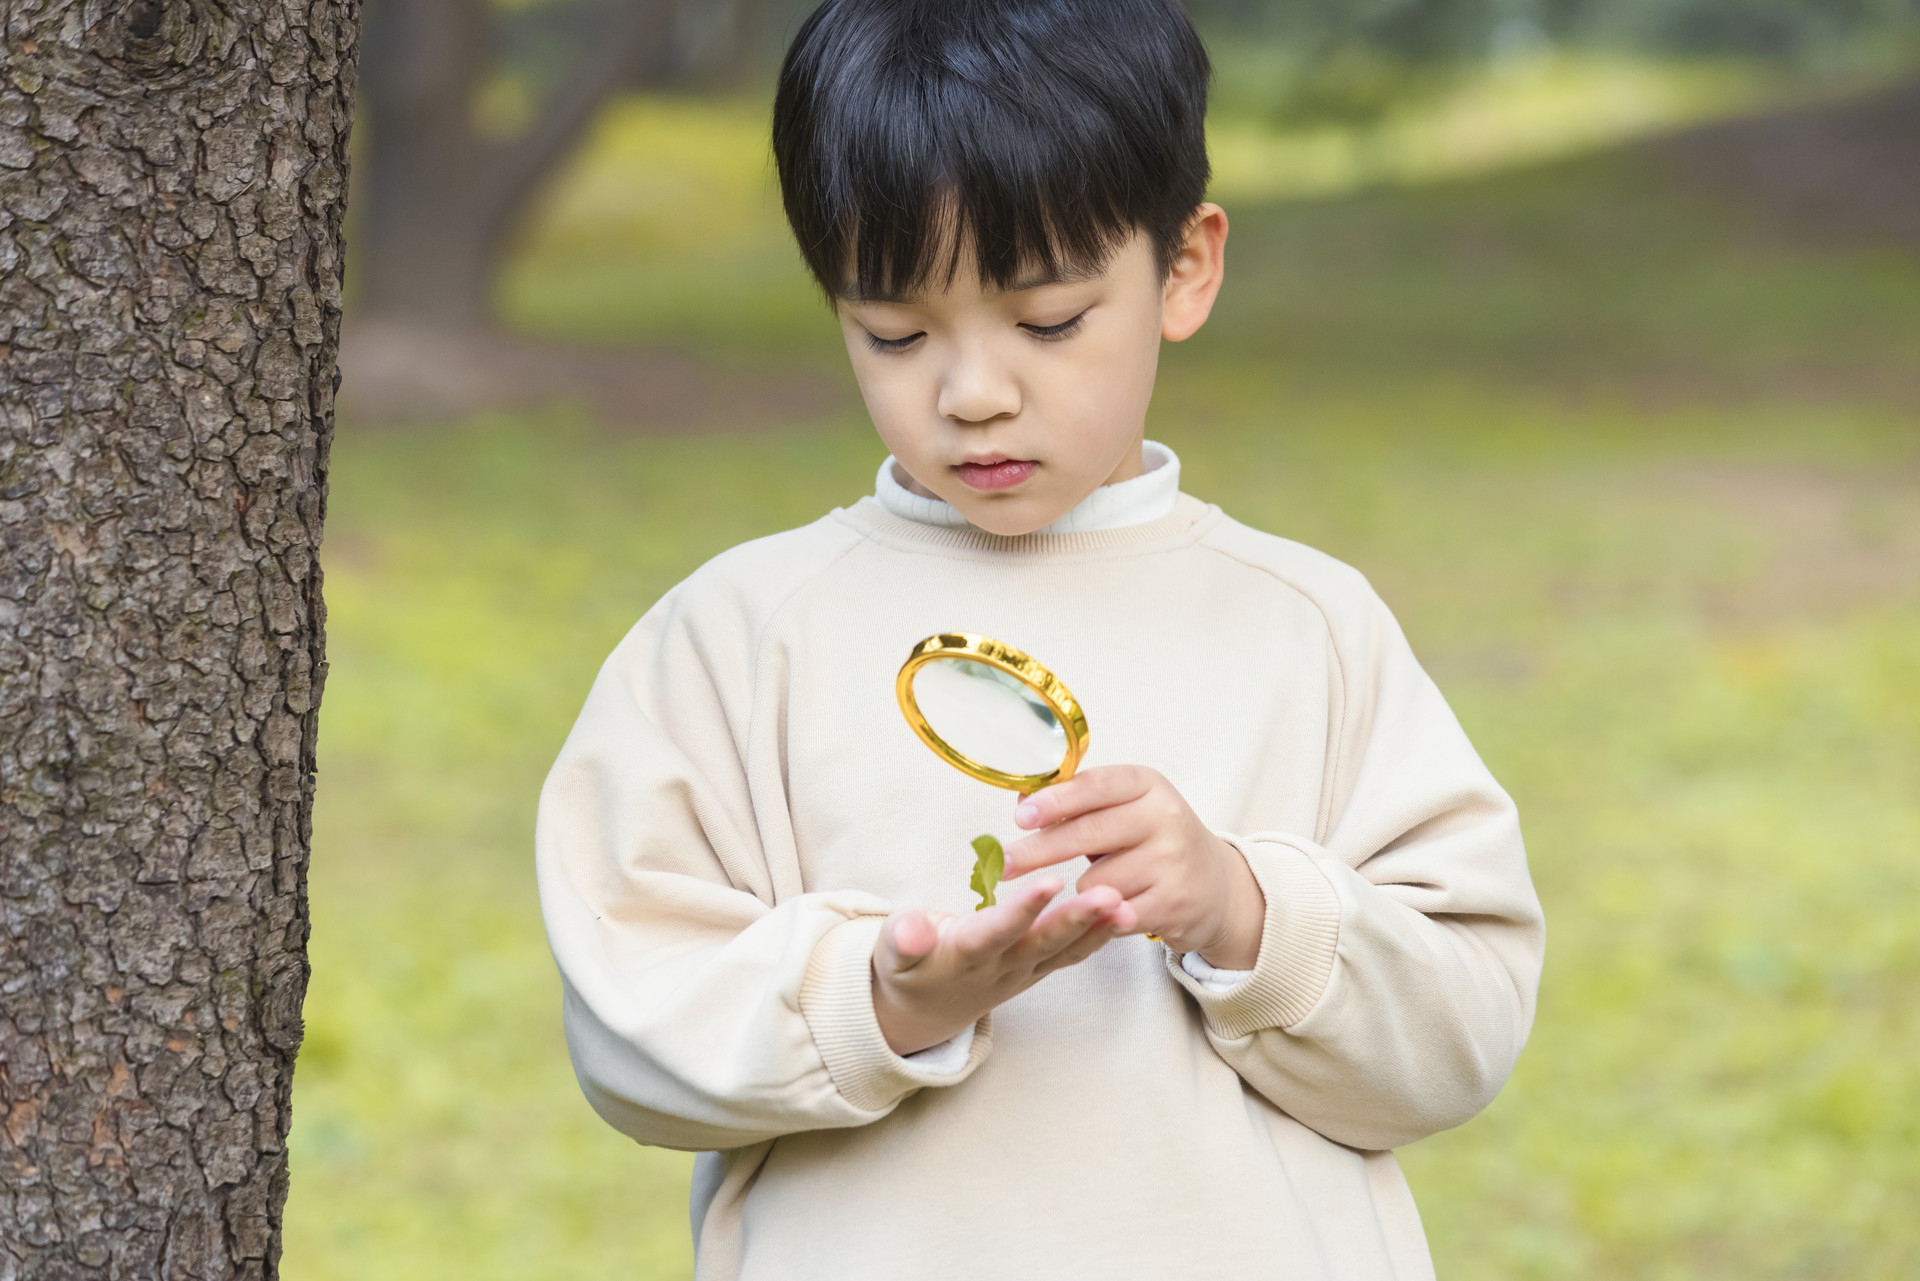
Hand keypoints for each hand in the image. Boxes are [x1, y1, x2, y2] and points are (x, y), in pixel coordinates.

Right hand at [872, 877, 1133, 1055]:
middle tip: (1110, 895)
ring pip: (1065, 951)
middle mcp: (1000, 967)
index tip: (1050, 881)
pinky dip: (1098, 937)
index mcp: (964, 955)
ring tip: (1127, 905)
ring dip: (1097, 930)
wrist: (921, 1013)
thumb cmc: (906, 967)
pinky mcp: (1036, 970)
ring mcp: (1022, 972)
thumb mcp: (891, 952)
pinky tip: (1125, 913)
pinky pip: (1071, 955)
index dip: (1023, 909)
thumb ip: (903, 937)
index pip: (997, 930)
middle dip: (1077, 920)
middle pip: (1043, 944)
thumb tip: (912, 928)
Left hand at [1002, 765, 1265, 968]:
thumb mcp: (1125, 807)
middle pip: (1088, 834)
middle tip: (1006, 864)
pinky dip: (1102, 916)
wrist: (1216, 885)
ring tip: (1107, 885)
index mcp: (1147, 784)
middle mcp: (1165, 817)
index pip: (1096, 786)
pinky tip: (1112, 909)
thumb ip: (1078, 801)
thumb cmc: (1152, 840)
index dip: (1056, 800)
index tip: (1022, 816)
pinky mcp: (1175, 902)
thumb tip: (1023, 798)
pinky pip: (1112, 914)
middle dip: (1041, 851)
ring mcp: (1173, 861)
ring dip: (1085, 890)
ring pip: (1095, 882)